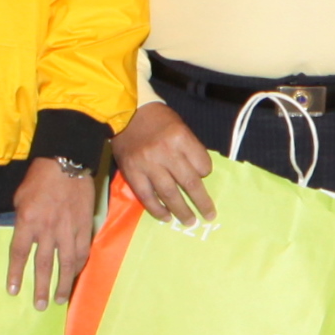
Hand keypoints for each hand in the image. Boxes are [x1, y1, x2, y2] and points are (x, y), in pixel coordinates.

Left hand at [8, 159, 100, 310]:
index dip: (15, 274)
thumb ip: (22, 221)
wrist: (67, 163)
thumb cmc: (39, 178)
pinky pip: (82, 251)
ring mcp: (68, 229)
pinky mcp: (84, 226)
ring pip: (66, 263)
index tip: (13, 291)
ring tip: (60, 298)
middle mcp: (48, 229)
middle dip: (40, 288)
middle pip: (43, 265)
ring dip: (63, 283)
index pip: (19, 253)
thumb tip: (26, 239)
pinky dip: (78, 265)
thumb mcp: (20, 198)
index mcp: (28, 221)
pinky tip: (75, 275)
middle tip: (39, 306)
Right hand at [110, 103, 216, 229]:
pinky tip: (166, 217)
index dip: (205, 173)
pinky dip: (157, 209)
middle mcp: (165, 152)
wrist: (125, 112)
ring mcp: (147, 164)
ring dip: (181, 210)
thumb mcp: (179, 126)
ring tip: (189, 221)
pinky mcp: (132, 172)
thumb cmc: (157, 119)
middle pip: (189, 183)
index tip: (203, 175)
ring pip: (169, 193)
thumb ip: (189, 149)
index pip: (202, 164)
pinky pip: (147, 196)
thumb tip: (199, 174)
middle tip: (209, 216)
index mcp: (181, 138)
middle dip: (201, 202)